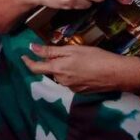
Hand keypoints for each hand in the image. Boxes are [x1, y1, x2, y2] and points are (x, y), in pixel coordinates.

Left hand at [21, 44, 139, 93]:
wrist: (116, 74)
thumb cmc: (96, 57)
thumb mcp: (73, 50)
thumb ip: (51, 51)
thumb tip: (32, 48)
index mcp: (58, 69)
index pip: (36, 68)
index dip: (27, 62)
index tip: (23, 55)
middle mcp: (61, 81)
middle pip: (50, 71)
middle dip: (52, 62)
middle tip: (63, 52)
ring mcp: (70, 88)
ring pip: (61, 76)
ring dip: (63, 68)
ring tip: (79, 59)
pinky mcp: (80, 91)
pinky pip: (70, 81)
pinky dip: (73, 74)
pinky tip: (84, 68)